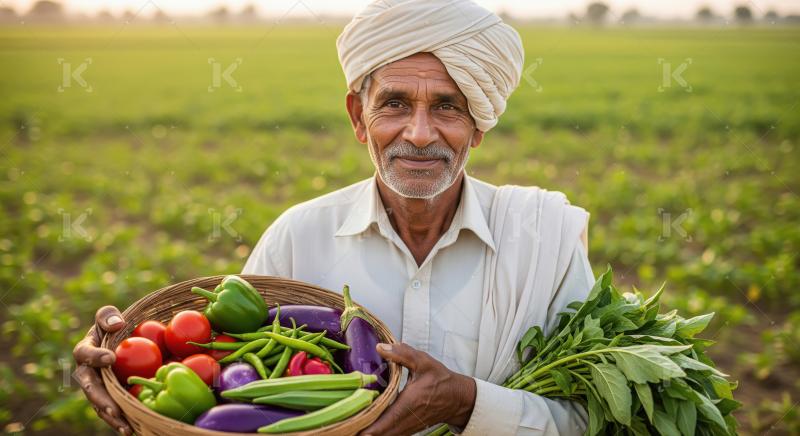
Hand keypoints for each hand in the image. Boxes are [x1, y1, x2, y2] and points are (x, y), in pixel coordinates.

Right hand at [72, 306, 131, 434]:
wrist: (119, 343)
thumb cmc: (113, 327)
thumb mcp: (109, 317)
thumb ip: (107, 316)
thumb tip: (117, 324)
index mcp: (85, 351)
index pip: (84, 353)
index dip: (95, 356)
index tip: (110, 358)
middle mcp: (87, 373)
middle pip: (90, 388)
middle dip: (101, 400)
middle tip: (114, 409)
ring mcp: (97, 388)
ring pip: (100, 405)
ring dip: (112, 417)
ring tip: (126, 427)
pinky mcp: (109, 397)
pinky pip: (114, 411)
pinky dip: (122, 421)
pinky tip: (134, 430)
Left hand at [360, 343, 475, 435]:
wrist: (458, 397)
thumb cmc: (441, 379)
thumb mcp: (423, 361)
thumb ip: (402, 353)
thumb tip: (380, 347)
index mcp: (409, 403)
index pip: (384, 422)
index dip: (367, 428)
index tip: (351, 424)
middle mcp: (407, 419)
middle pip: (380, 434)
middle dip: (362, 431)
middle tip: (345, 424)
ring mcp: (408, 426)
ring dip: (370, 432)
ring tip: (352, 424)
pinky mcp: (409, 428)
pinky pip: (391, 434)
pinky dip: (379, 431)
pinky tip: (367, 424)